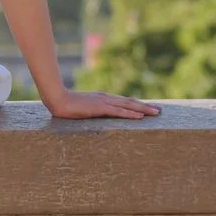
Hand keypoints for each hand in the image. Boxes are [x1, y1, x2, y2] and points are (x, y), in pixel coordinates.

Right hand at [44, 89, 160, 119]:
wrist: (56, 98)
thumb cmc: (64, 104)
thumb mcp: (81, 108)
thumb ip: (89, 110)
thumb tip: (93, 115)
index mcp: (101, 98)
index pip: (122, 102)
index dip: (136, 104)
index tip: (147, 108)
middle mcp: (105, 98)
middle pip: (129, 102)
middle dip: (145, 106)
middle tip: (159, 111)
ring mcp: (103, 102)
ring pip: (127, 106)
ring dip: (143, 109)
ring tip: (156, 113)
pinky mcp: (99, 108)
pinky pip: (119, 112)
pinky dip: (130, 114)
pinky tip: (140, 116)